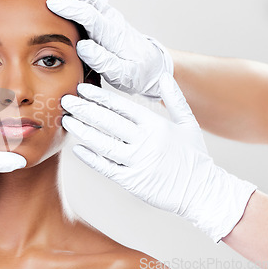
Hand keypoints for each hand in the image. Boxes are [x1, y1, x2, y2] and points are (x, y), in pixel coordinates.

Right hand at [38, 0, 172, 97]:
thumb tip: (83, 47)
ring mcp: (108, 13)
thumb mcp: (122, 75)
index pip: (90, 16)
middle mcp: (110, 19)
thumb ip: (103, 62)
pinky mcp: (104, 13)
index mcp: (112, 35)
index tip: (52, 4)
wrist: (150, 65)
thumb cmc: (135, 73)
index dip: (71, 8)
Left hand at [61, 74, 255, 241]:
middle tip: (65, 100)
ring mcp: (137, 162)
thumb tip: (164, 76)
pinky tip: (78, 149)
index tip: (82, 89)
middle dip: (84, 109)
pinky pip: (106, 167)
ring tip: (66, 120)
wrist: (202, 191)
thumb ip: (175, 99)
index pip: (121, 106)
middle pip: (108, 122)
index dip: (99, 97)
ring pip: (104, 143)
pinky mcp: (132, 181)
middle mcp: (145, 141)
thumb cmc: (194, 157)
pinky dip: (91, 158)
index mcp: (156, 124)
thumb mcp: (188, 124)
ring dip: (83, 130)